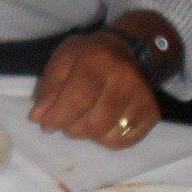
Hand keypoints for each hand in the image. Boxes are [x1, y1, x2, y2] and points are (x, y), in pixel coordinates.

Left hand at [28, 32, 160, 147]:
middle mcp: (125, 78)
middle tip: (64, 120)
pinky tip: (100, 122)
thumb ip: (48, 88)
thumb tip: (39, 117)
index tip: (45, 124)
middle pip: (92, 123)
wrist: (124, 49)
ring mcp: (142, 96)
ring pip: (106, 136)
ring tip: (81, 118)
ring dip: (86, 134)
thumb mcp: (62, 60)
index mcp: (98, 59)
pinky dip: (104, 139)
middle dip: (70, 128)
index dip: (57, 117)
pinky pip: (122, 141)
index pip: (77, 100)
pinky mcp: (152, 113)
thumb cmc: (87, 55)